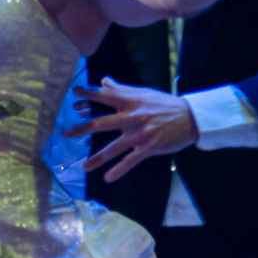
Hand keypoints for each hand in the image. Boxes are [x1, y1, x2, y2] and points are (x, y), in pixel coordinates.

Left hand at [70, 77, 197, 181]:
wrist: (191, 118)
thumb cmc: (165, 105)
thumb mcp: (144, 93)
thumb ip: (122, 88)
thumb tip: (104, 80)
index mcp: (130, 101)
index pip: (105, 96)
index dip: (88, 94)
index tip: (73, 94)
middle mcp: (132, 116)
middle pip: (102, 123)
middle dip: (82, 128)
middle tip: (66, 133)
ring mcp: (140, 133)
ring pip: (114, 147)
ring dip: (98, 158)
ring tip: (84, 167)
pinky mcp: (149, 147)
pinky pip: (131, 161)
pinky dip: (119, 170)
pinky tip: (107, 178)